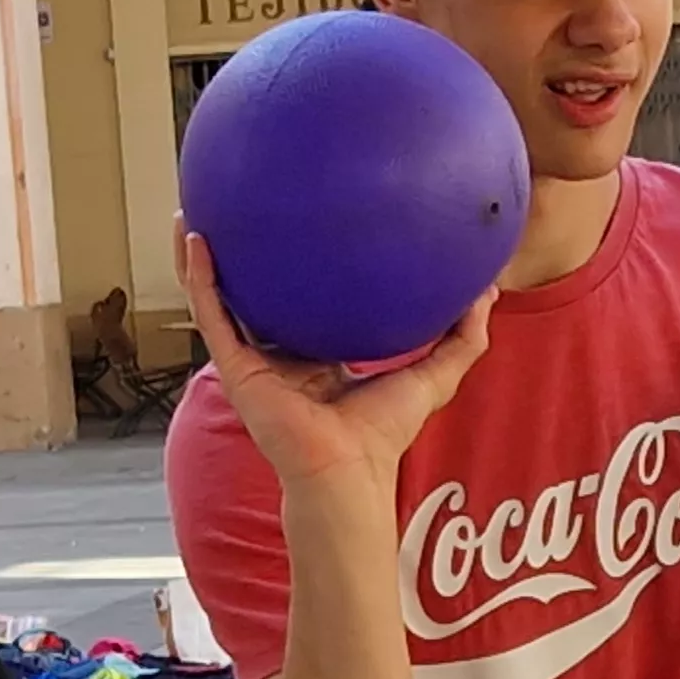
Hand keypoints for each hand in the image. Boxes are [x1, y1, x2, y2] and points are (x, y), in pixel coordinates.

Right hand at [177, 218, 493, 483]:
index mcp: (317, 360)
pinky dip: (198, 276)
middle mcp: (279, 357)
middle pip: (254, 300)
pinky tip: (194, 237)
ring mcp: (252, 362)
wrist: (349, 468)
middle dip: (242, 260)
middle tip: (239, 210)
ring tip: (192, 214)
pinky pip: (209, 313)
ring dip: (201, 260)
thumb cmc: (384, 433)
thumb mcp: (434, 375)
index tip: (304, 233)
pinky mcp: (233, 367)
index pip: (304, 309)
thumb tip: (487, 290)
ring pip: (218, 301)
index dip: (300, 276)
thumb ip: (463, 336)